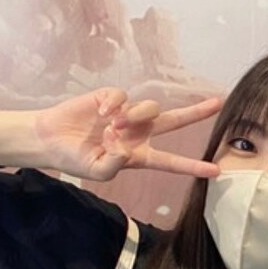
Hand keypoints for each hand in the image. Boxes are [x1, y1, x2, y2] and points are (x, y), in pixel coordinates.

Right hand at [34, 87, 220, 180]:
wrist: (50, 140)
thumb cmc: (75, 159)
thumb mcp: (96, 172)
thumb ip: (114, 164)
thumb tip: (126, 147)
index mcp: (139, 155)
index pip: (171, 162)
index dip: (193, 167)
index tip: (216, 171)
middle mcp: (138, 134)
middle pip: (173, 122)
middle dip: (195, 113)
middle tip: (217, 104)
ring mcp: (126, 115)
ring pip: (149, 108)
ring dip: (135, 117)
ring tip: (112, 127)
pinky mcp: (111, 98)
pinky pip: (123, 96)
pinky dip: (114, 105)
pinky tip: (101, 114)